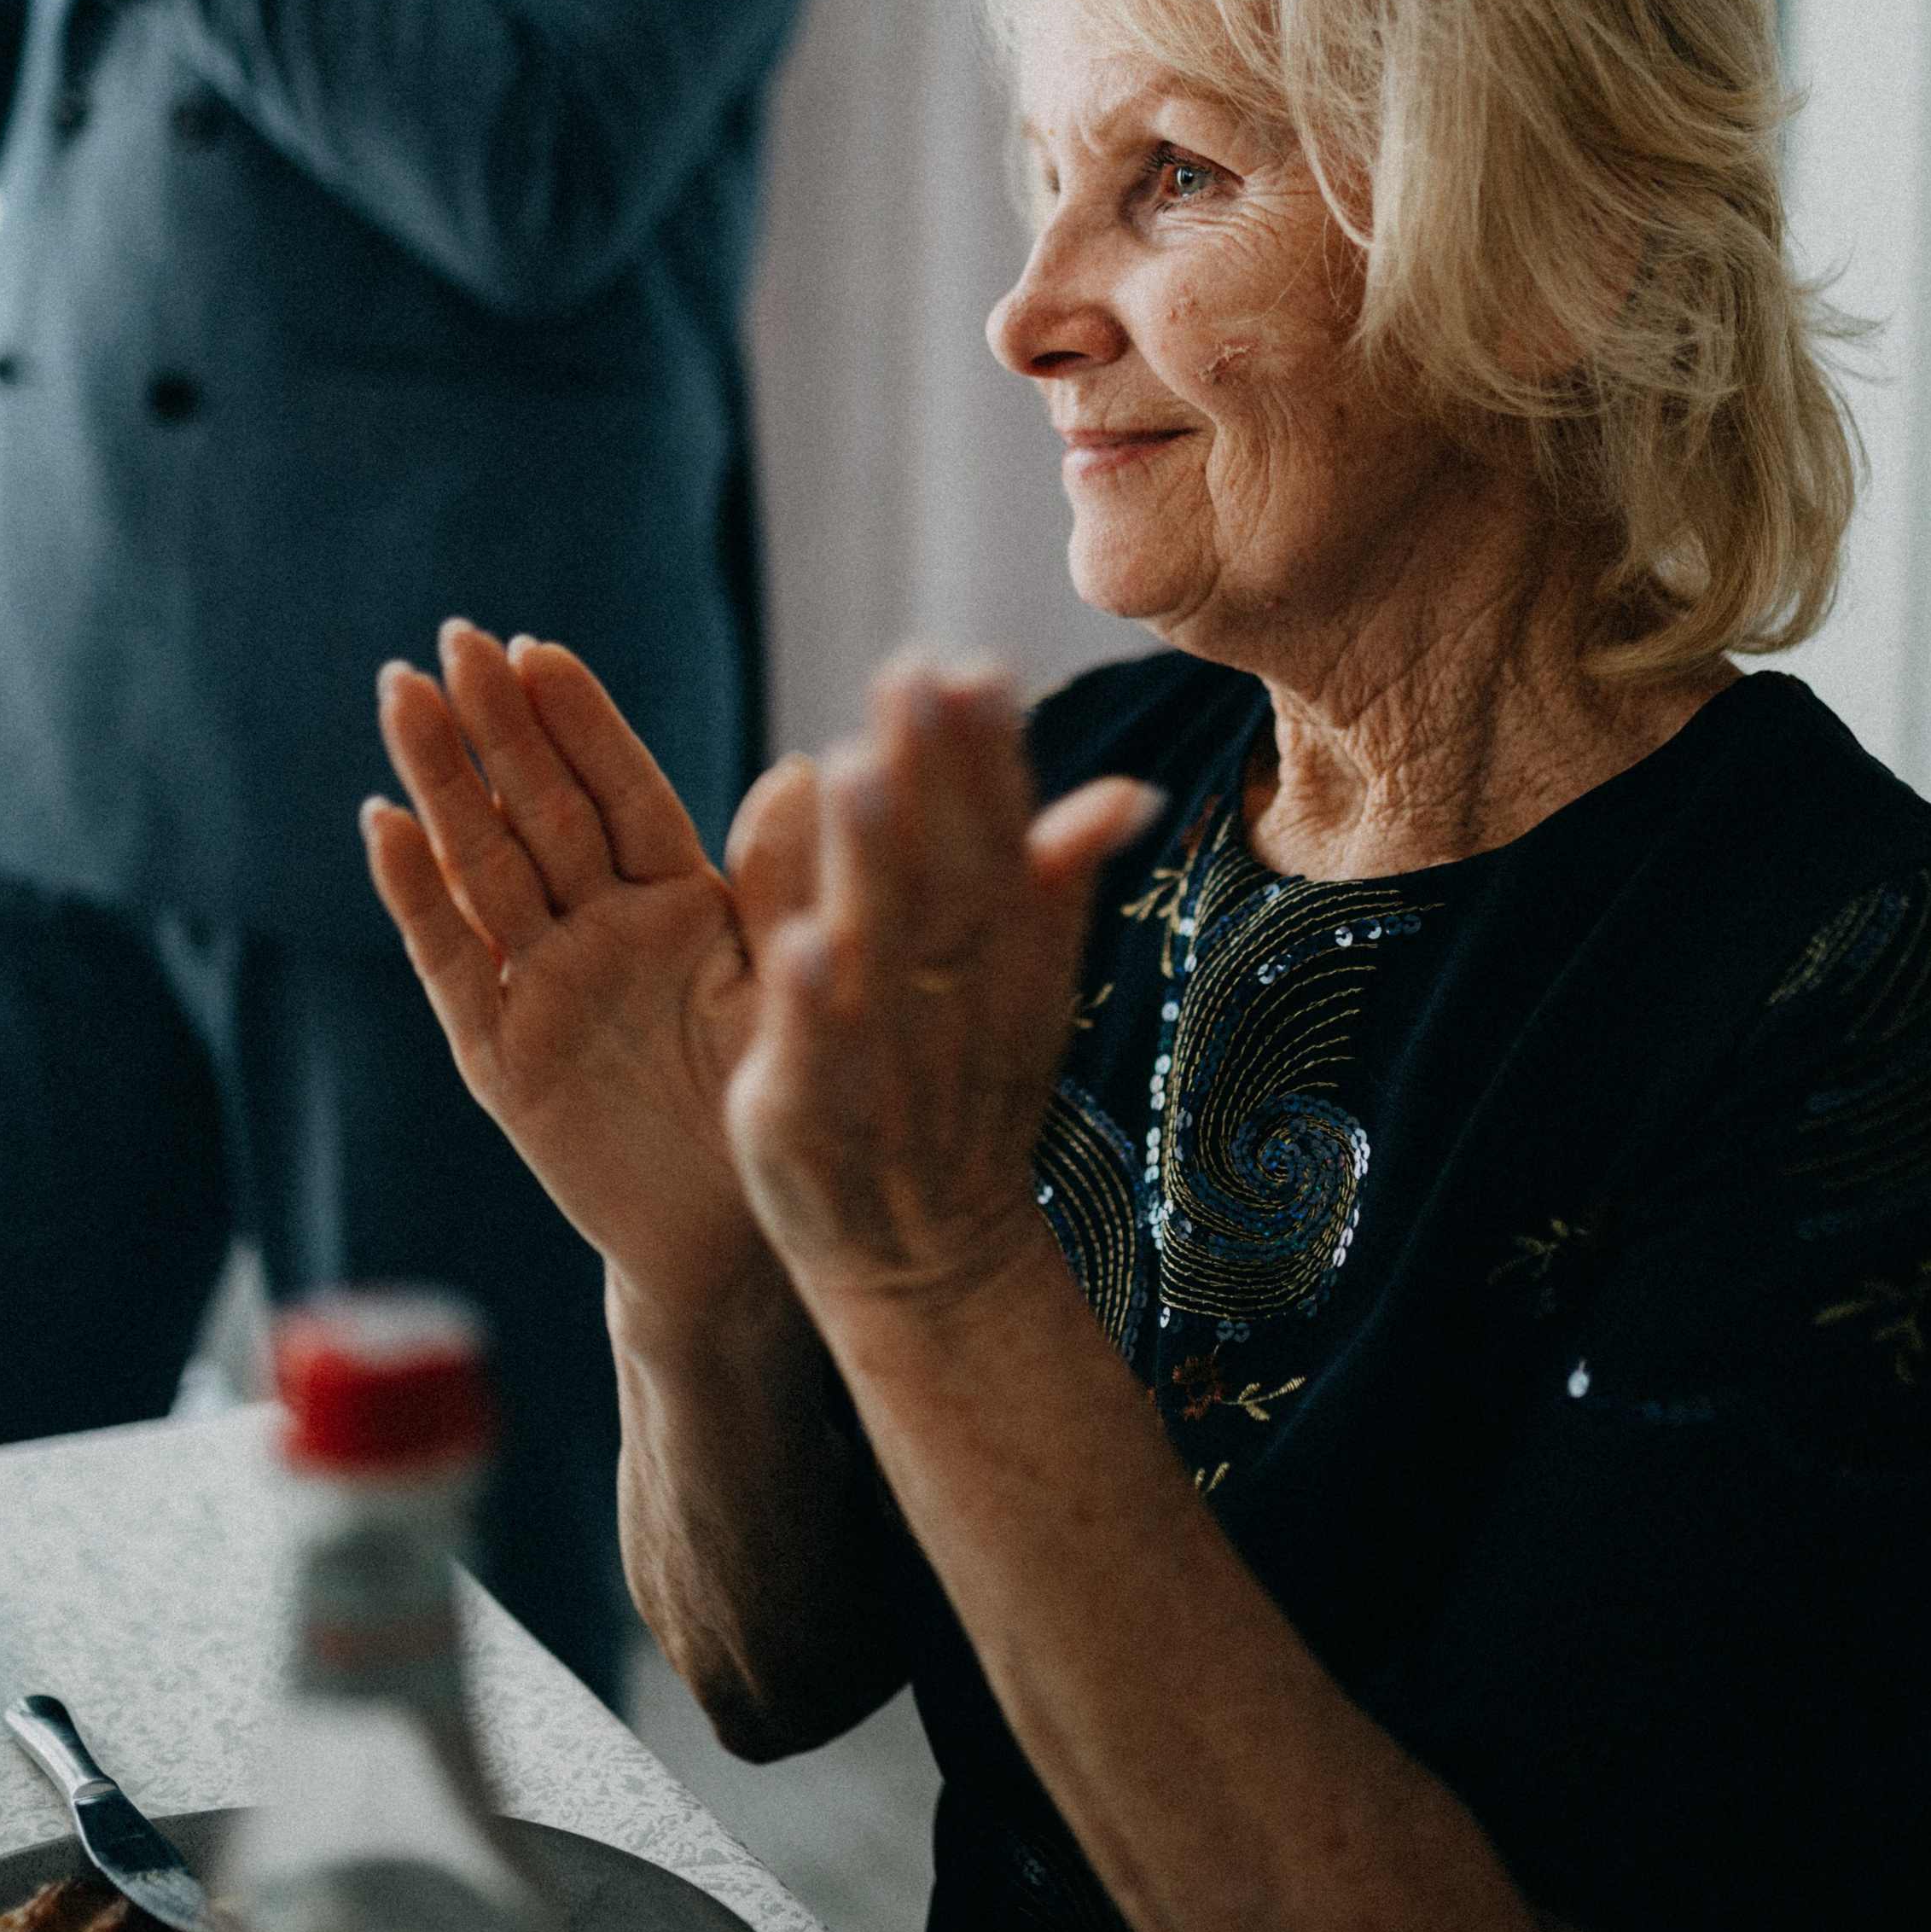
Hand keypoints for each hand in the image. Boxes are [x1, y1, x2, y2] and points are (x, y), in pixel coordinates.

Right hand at [364, 619, 805, 1325]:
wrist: (736, 1238)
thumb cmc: (777, 1104)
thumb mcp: (793, 986)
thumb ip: (786, 884)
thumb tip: (809, 769)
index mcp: (682, 901)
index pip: (621, 791)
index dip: (580, 723)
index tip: (538, 649)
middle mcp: (603, 930)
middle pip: (539, 811)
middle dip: (496, 727)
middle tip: (451, 641)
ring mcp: (546, 986)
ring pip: (485, 867)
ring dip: (442, 785)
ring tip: (401, 698)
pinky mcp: (503, 1055)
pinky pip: (455, 965)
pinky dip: (417, 899)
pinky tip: (383, 826)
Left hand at [724, 658, 1159, 1326]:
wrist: (931, 1261)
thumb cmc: (964, 1095)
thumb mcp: (1025, 989)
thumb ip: (1051, 881)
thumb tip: (1126, 789)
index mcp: (1003, 960)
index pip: (1002, 844)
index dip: (991, 761)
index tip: (976, 670)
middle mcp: (955, 1002)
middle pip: (949, 878)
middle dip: (933, 780)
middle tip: (913, 676)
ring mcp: (886, 1061)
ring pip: (888, 956)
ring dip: (878, 868)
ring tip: (858, 772)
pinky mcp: (813, 1117)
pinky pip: (821, 1059)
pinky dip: (818, 1007)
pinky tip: (804, 942)